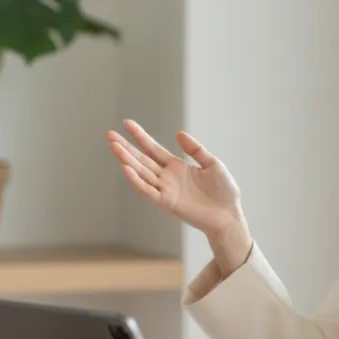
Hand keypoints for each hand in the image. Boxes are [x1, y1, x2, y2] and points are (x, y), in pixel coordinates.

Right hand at [107, 119, 243, 237]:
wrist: (229, 215)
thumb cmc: (223, 192)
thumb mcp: (212, 163)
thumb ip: (195, 149)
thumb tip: (178, 133)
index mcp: (176, 166)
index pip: (153, 148)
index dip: (140, 136)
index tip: (127, 123)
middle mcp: (167, 177)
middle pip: (142, 159)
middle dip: (126, 146)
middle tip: (109, 134)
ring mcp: (165, 190)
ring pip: (141, 172)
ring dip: (127, 159)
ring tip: (114, 146)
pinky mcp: (167, 203)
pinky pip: (148, 190)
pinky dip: (136, 180)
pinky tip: (126, 168)